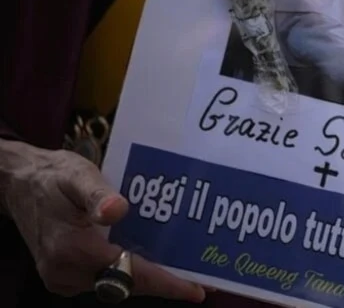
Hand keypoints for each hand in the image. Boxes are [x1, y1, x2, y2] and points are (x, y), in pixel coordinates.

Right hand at [0, 140, 205, 301]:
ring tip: (184, 267)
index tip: (196, 290)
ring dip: (147, 276)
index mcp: (72, 249)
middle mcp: (66, 271)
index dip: (165, 282)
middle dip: (164, 282)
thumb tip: (118, 210)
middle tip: (202, 277)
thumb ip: (97, 194)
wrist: (19, 185)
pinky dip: (128, 271)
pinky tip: (152, 258)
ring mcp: (63, 277)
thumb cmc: (52, 177)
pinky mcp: (64, 275)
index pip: (128, 271)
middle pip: (126, 283)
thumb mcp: (77, 175)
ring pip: (116, 283)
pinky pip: (104, 278)